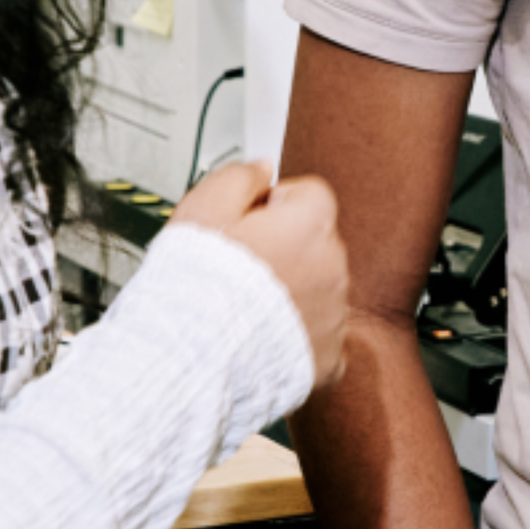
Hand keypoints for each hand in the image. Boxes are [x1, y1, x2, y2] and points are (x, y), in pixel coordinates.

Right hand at [173, 159, 350, 389]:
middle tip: (239, 265)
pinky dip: (297, 335)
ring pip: (318, 289)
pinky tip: (262, 334)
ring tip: (243, 304)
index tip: (248, 220)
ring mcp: (335, 316)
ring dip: (291, 291)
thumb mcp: (202, 207)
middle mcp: (333, 268)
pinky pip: (320, 336)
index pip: (309, 194)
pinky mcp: (328, 357)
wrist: (194, 356)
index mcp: (308, 225)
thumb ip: (238, 177)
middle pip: (316, 242)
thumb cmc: (196, 284)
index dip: (274, 203)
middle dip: (285, 248)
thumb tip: (261, 170)